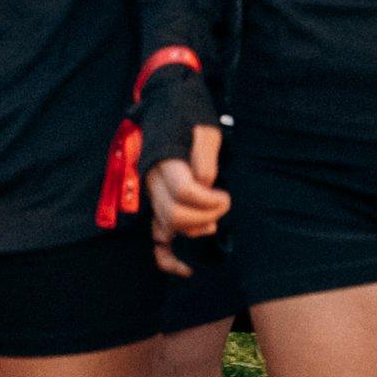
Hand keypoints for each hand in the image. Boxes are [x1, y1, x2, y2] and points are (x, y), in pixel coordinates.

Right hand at [145, 124, 229, 277]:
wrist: (167, 106)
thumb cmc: (189, 116)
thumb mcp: (205, 128)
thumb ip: (205, 156)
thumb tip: (206, 184)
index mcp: (164, 160)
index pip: (183, 191)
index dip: (208, 201)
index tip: (225, 196)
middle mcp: (153, 180)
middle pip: (173, 213)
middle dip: (204, 217)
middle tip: (223, 206)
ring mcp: (152, 194)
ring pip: (166, 226)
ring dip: (193, 230)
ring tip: (214, 221)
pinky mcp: (156, 203)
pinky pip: (156, 237)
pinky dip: (167, 258)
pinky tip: (185, 270)